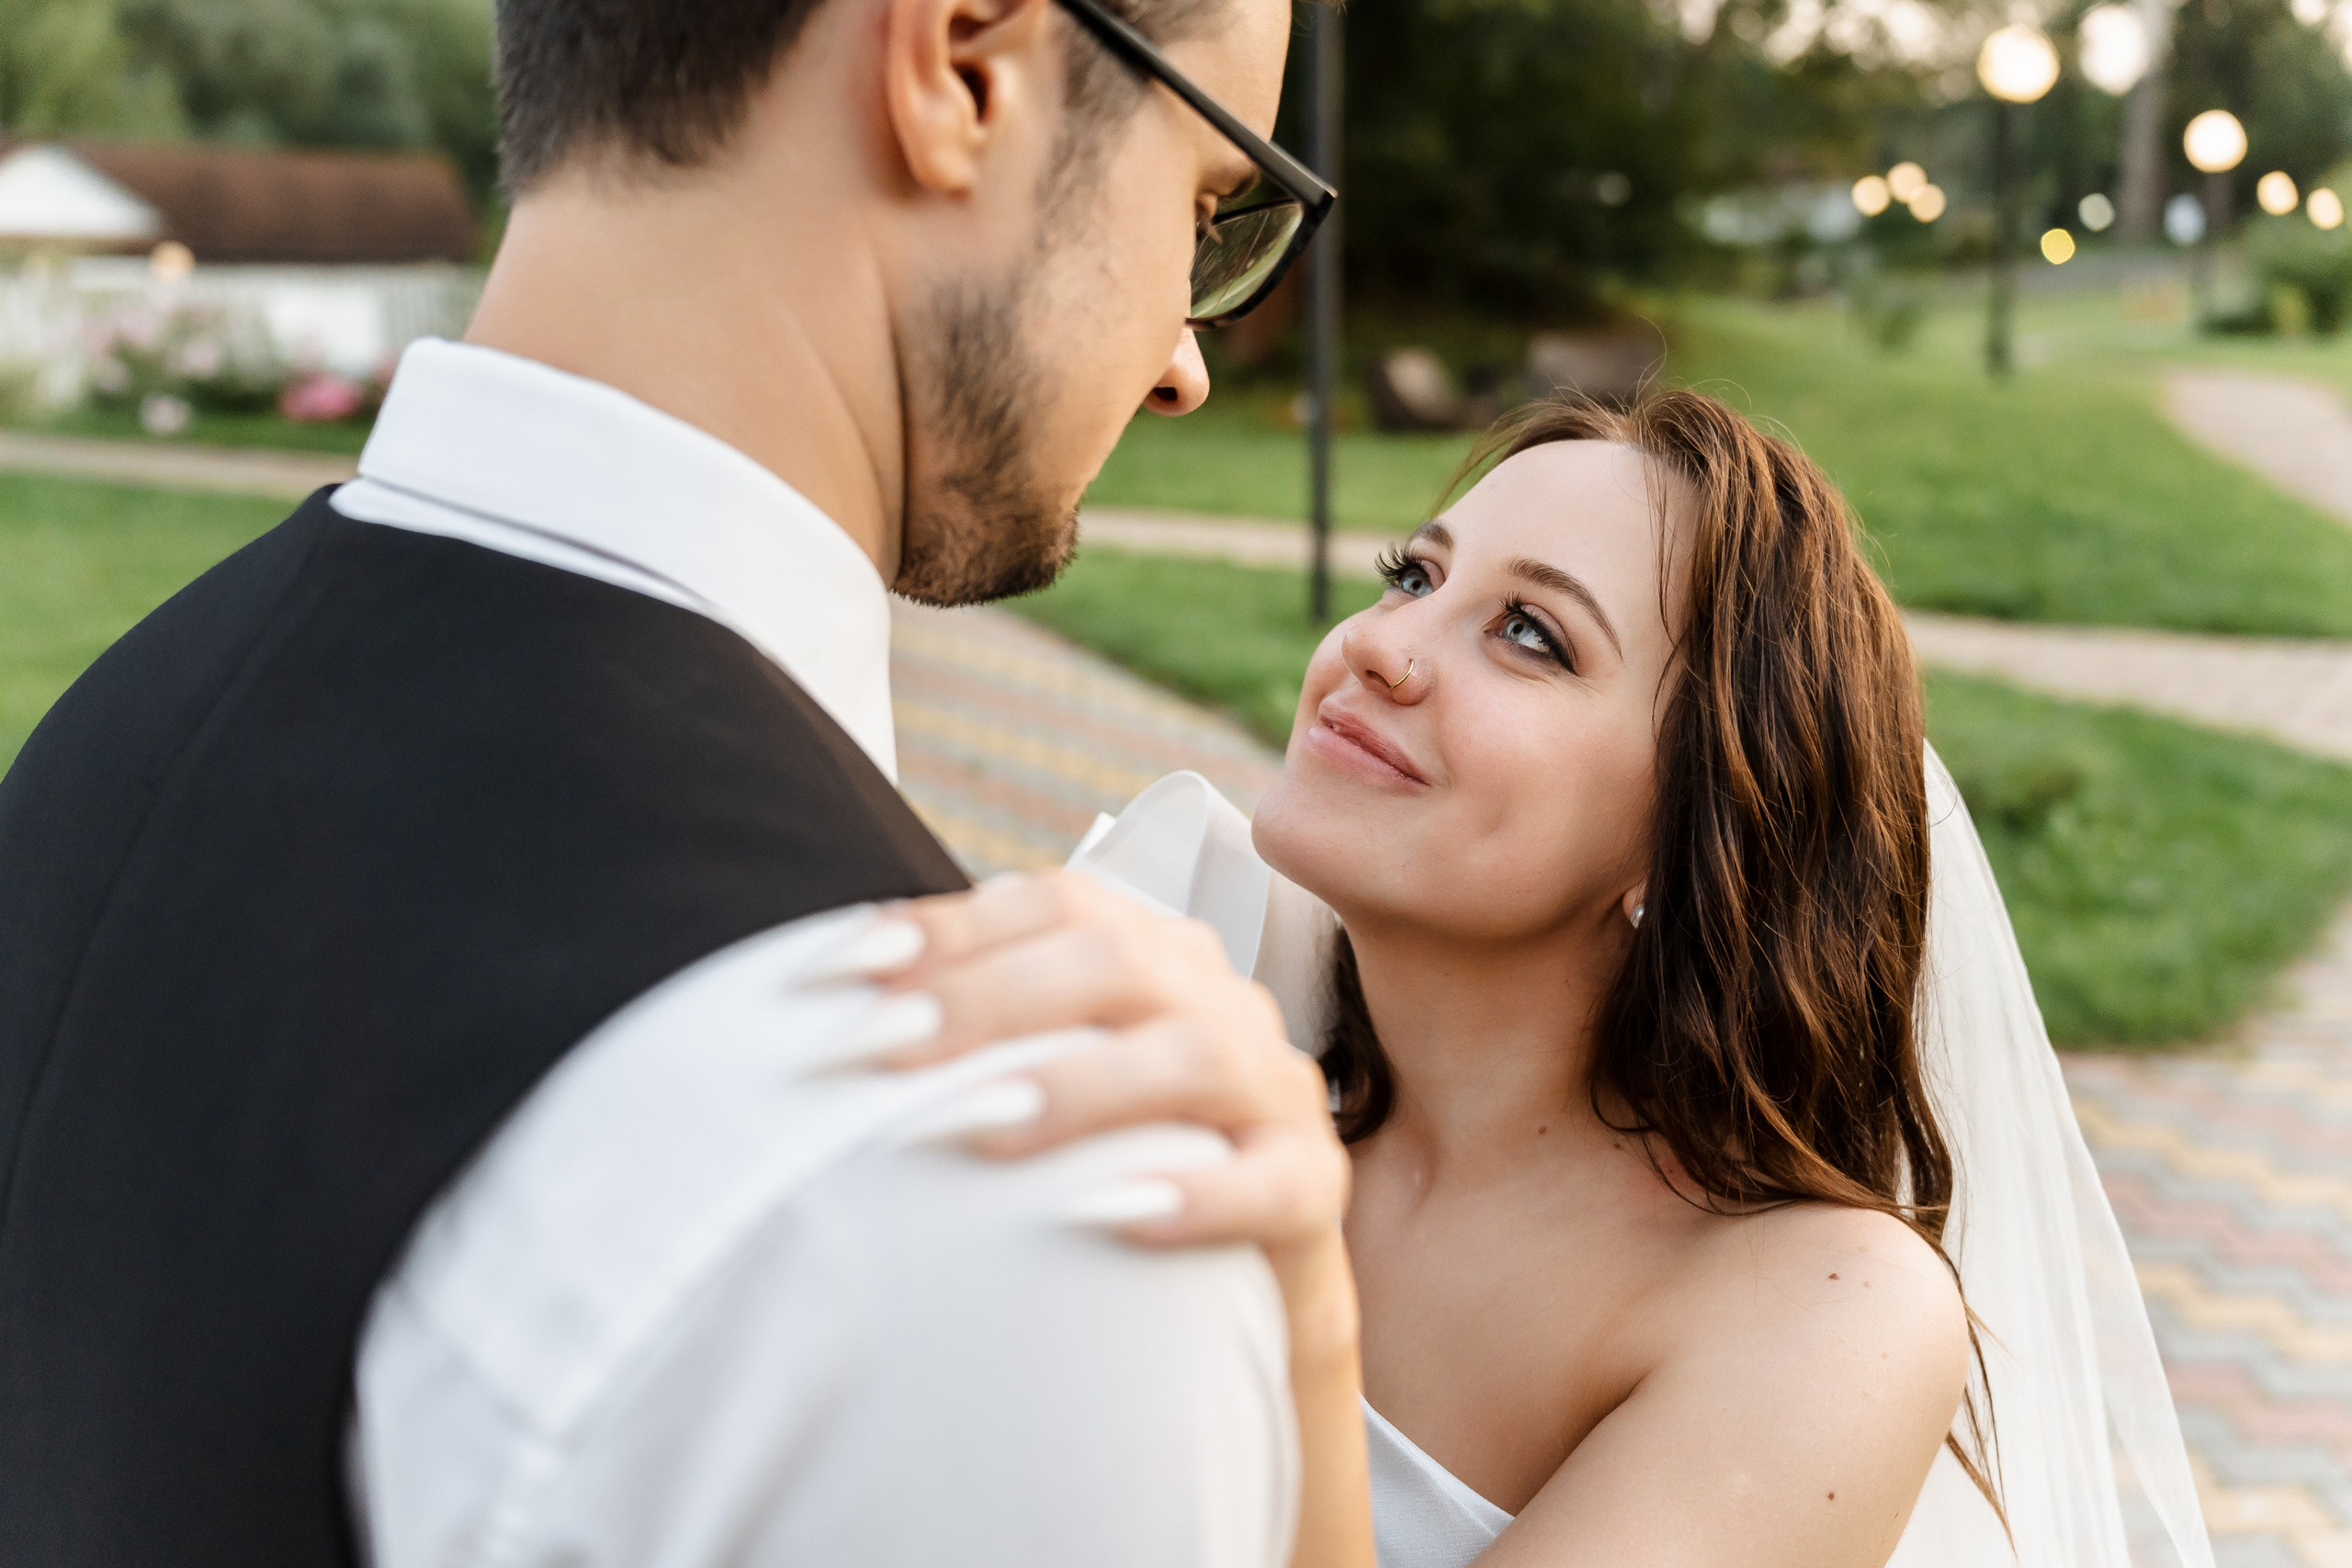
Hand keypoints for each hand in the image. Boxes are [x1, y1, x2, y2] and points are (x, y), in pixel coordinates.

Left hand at [865, 871, 1355, 1351]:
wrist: (1241, 1282)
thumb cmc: (1111, 1162)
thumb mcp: (1046, 1081)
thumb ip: (972, 1037)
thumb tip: (831, 1006)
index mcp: (1153, 953)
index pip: (1056, 903)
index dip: (951, 928)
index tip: (844, 973)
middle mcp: (1219, 1001)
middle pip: (1117, 960)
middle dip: (989, 998)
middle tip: (886, 1048)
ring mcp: (1275, 1089)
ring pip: (1196, 1057)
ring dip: (1081, 1086)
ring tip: (986, 1125)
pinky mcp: (1314, 1188)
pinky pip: (1272, 1182)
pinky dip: (1195, 1197)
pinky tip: (1110, 1216)